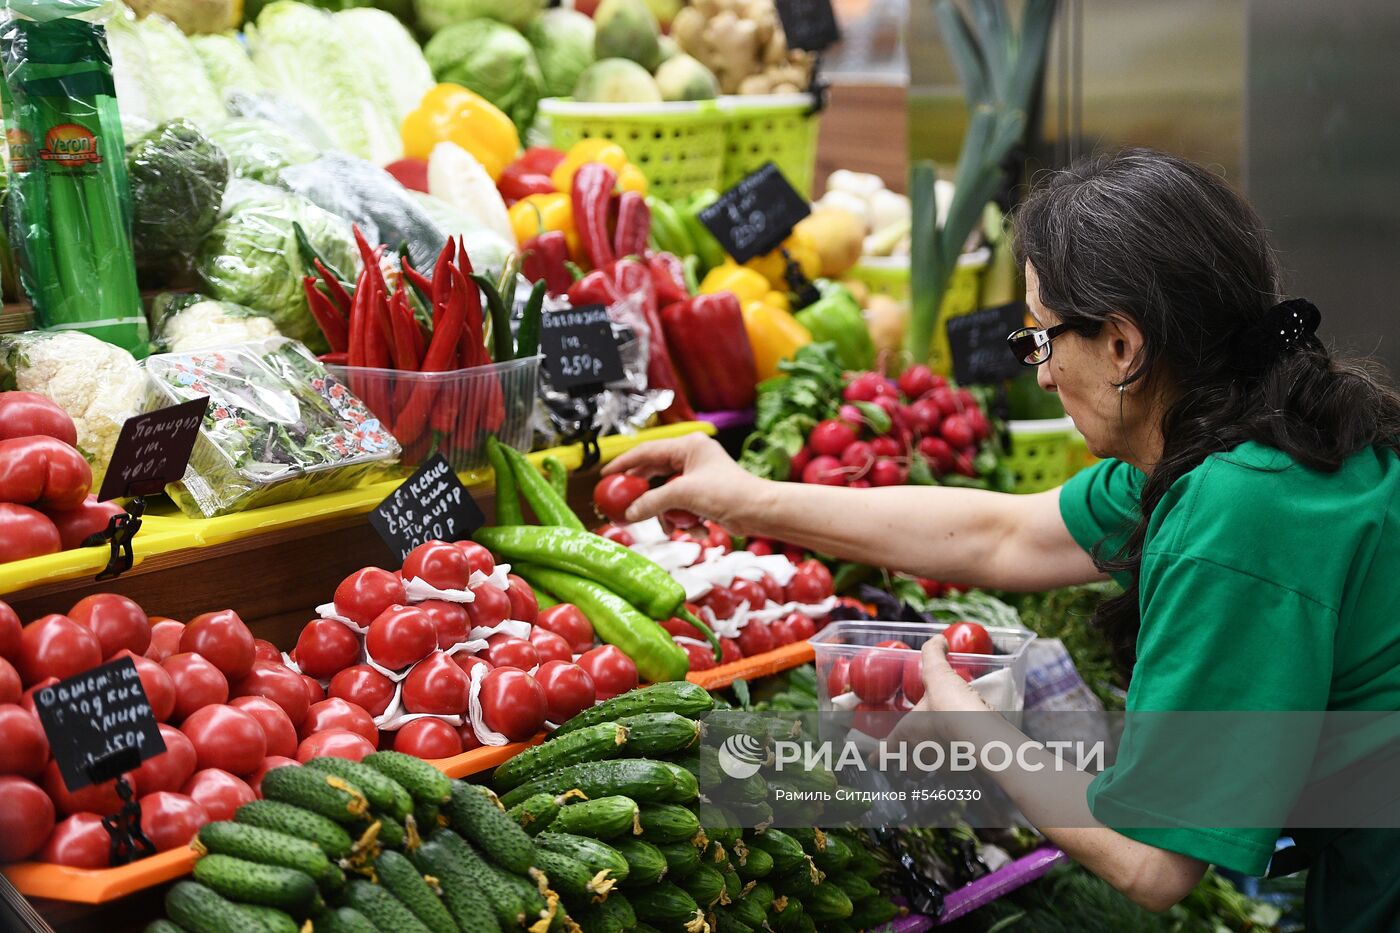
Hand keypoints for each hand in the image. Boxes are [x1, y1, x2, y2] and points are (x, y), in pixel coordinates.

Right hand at [603, 434, 766, 531]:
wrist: (759, 512)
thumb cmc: (728, 494)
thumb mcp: (683, 495)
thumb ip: (652, 502)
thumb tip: (630, 513)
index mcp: (688, 446)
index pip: (647, 451)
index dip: (624, 463)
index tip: (606, 474)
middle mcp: (692, 457)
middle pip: (655, 474)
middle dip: (644, 495)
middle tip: (623, 504)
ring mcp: (698, 476)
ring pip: (667, 495)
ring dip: (668, 514)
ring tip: (669, 528)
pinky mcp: (704, 495)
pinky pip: (682, 506)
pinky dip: (684, 519)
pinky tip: (695, 529)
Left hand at [872, 637, 990, 760]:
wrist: (980, 732)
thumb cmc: (949, 706)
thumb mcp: (937, 674)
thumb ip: (934, 655)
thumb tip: (937, 639)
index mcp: (905, 736)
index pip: (884, 754)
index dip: (878, 757)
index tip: (874, 759)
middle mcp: (920, 756)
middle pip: (908, 770)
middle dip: (910, 766)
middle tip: (916, 756)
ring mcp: (942, 767)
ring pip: (933, 772)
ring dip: (936, 764)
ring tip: (945, 751)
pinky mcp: (965, 771)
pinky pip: (958, 770)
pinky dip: (961, 763)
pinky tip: (968, 751)